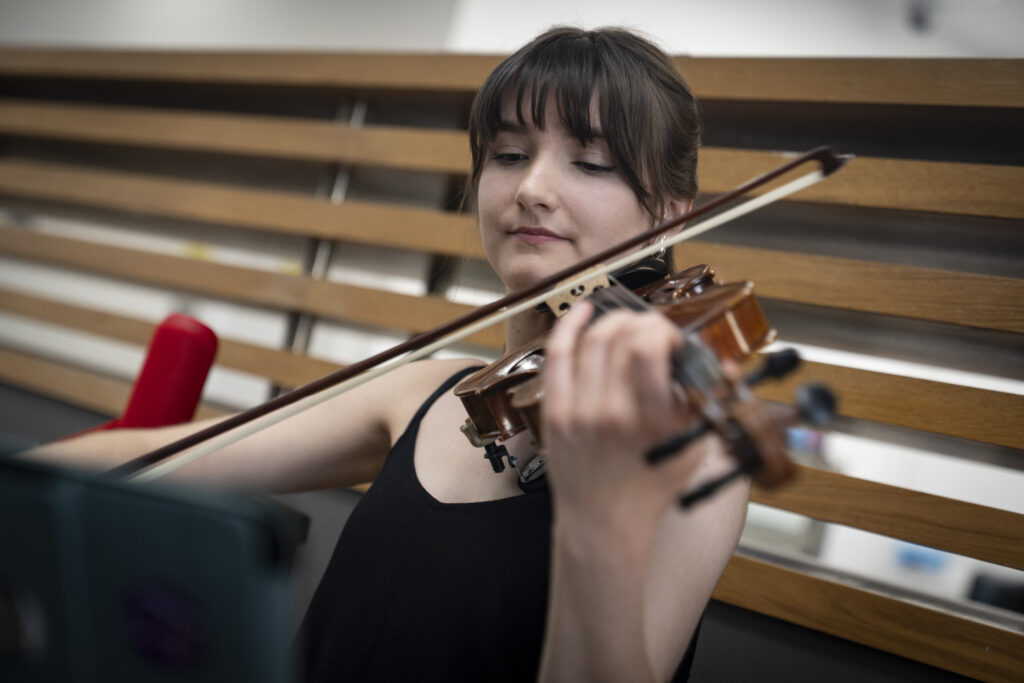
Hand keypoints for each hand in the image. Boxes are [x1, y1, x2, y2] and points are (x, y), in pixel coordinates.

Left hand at [541, 301, 713, 536]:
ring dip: (612, 321)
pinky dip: (568, 328)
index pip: (646, 346)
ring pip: (590, 340)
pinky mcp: (555, 411)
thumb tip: (722, 363)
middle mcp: (608, 411)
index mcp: (647, 420)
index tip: (671, 339)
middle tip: (652, 332)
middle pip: (618, 335)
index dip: (662, 329)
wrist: (604, 521)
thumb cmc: (649, 487)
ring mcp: (576, 410)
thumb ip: (706, 402)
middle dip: (641, 321)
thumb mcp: (691, 447)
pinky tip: (582, 313)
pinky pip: (556, 356)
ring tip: (627, 324)